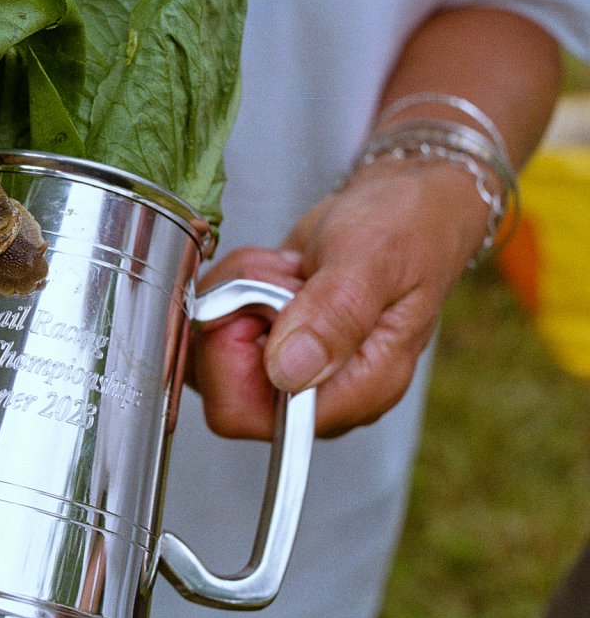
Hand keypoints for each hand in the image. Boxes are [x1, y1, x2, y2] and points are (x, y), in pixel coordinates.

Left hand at [191, 159, 487, 437]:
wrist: (405, 204)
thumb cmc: (409, 229)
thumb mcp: (374, 259)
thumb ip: (333, 315)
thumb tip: (287, 373)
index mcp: (353, 392)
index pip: (248, 413)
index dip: (233, 357)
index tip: (266, 302)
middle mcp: (316, 392)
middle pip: (218, 384)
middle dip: (233, 317)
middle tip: (281, 278)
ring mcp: (288, 370)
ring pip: (209, 350)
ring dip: (233, 295)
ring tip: (288, 270)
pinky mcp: (267, 345)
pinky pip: (213, 326)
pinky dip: (230, 287)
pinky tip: (276, 271)